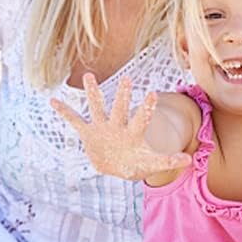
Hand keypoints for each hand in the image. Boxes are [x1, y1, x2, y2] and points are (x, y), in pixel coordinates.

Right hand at [50, 74, 191, 180]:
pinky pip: (75, 120)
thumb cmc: (136, 163)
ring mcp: (102, 127)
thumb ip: (168, 161)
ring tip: (89, 75)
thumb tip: (189, 160)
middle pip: (120, 109)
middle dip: (122, 96)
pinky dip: (65, 112)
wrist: (119, 165)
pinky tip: (53, 100)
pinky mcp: (89, 133)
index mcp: (133, 133)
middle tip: (127, 78)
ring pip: (97, 107)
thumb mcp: (152, 164)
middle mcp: (118, 126)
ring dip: (92, 93)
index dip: (147, 108)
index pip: (142, 118)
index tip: (153, 93)